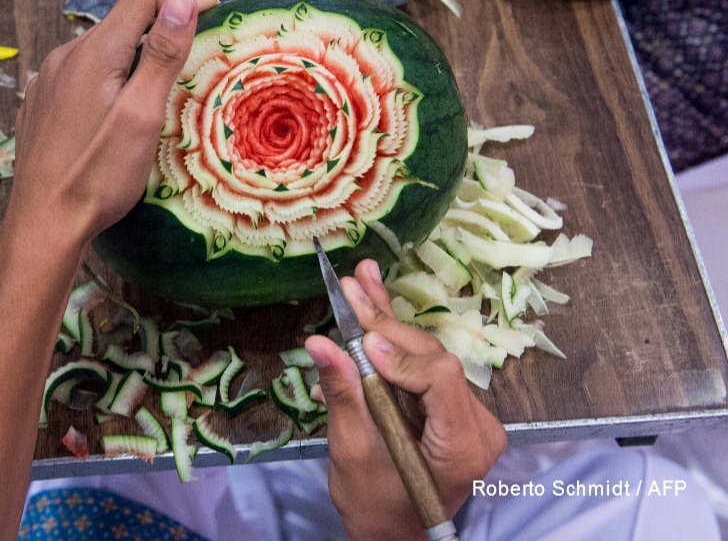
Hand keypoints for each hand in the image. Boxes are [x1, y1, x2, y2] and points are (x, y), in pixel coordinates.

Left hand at [5, 0, 217, 244]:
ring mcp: (48, 79)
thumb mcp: (142, 114)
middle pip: (123, 22)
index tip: (209, 20)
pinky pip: (80, 75)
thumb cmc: (99, 175)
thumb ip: (162, 54)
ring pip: (101, 50)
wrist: (44, 224)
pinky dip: (105, 82)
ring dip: (131, 61)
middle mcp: (66, 55)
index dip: (180, 2)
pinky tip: (113, 116)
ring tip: (151, 102)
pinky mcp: (40, 103)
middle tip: (188, 71)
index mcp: (95, 51)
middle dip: (159, 35)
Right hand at [305, 259, 505, 540]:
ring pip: (428, 356)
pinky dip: (395, 341)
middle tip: (349, 289)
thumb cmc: (373, 504)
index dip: (401, 354)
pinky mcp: (454, 407)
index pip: (440, 379)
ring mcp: (469, 414)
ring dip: (388, 323)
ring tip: (359, 281)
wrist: (391, 533)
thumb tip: (319, 342)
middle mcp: (478, 425)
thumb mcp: (353, 451)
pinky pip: (425, 367)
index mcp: (462, 445)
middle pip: (433, 360)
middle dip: (386, 327)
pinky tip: (374, 303)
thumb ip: (344, 394)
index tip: (361, 340)